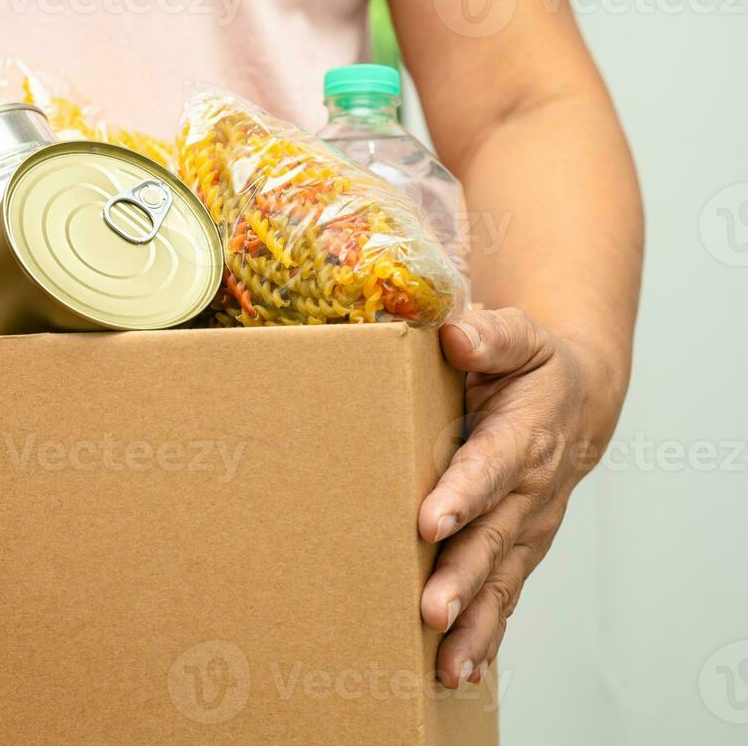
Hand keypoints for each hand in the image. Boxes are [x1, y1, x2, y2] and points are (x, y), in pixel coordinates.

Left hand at [419, 308, 613, 688]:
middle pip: (493, 540)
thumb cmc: (533, 367)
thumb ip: (489, 337)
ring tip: (445, 661)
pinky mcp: (520, 550)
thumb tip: (456, 336)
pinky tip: (461, 670)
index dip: (463, 493)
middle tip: (429, 610)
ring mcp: (527, 527)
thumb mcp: (518, 336)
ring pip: (501, 581)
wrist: (577, 400)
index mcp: (525, 436)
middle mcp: (530, 491)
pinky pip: (505, 597)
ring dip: (474, 622)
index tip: (430, 520)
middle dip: (461, 578)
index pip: (490, 467)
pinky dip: (486, 635)